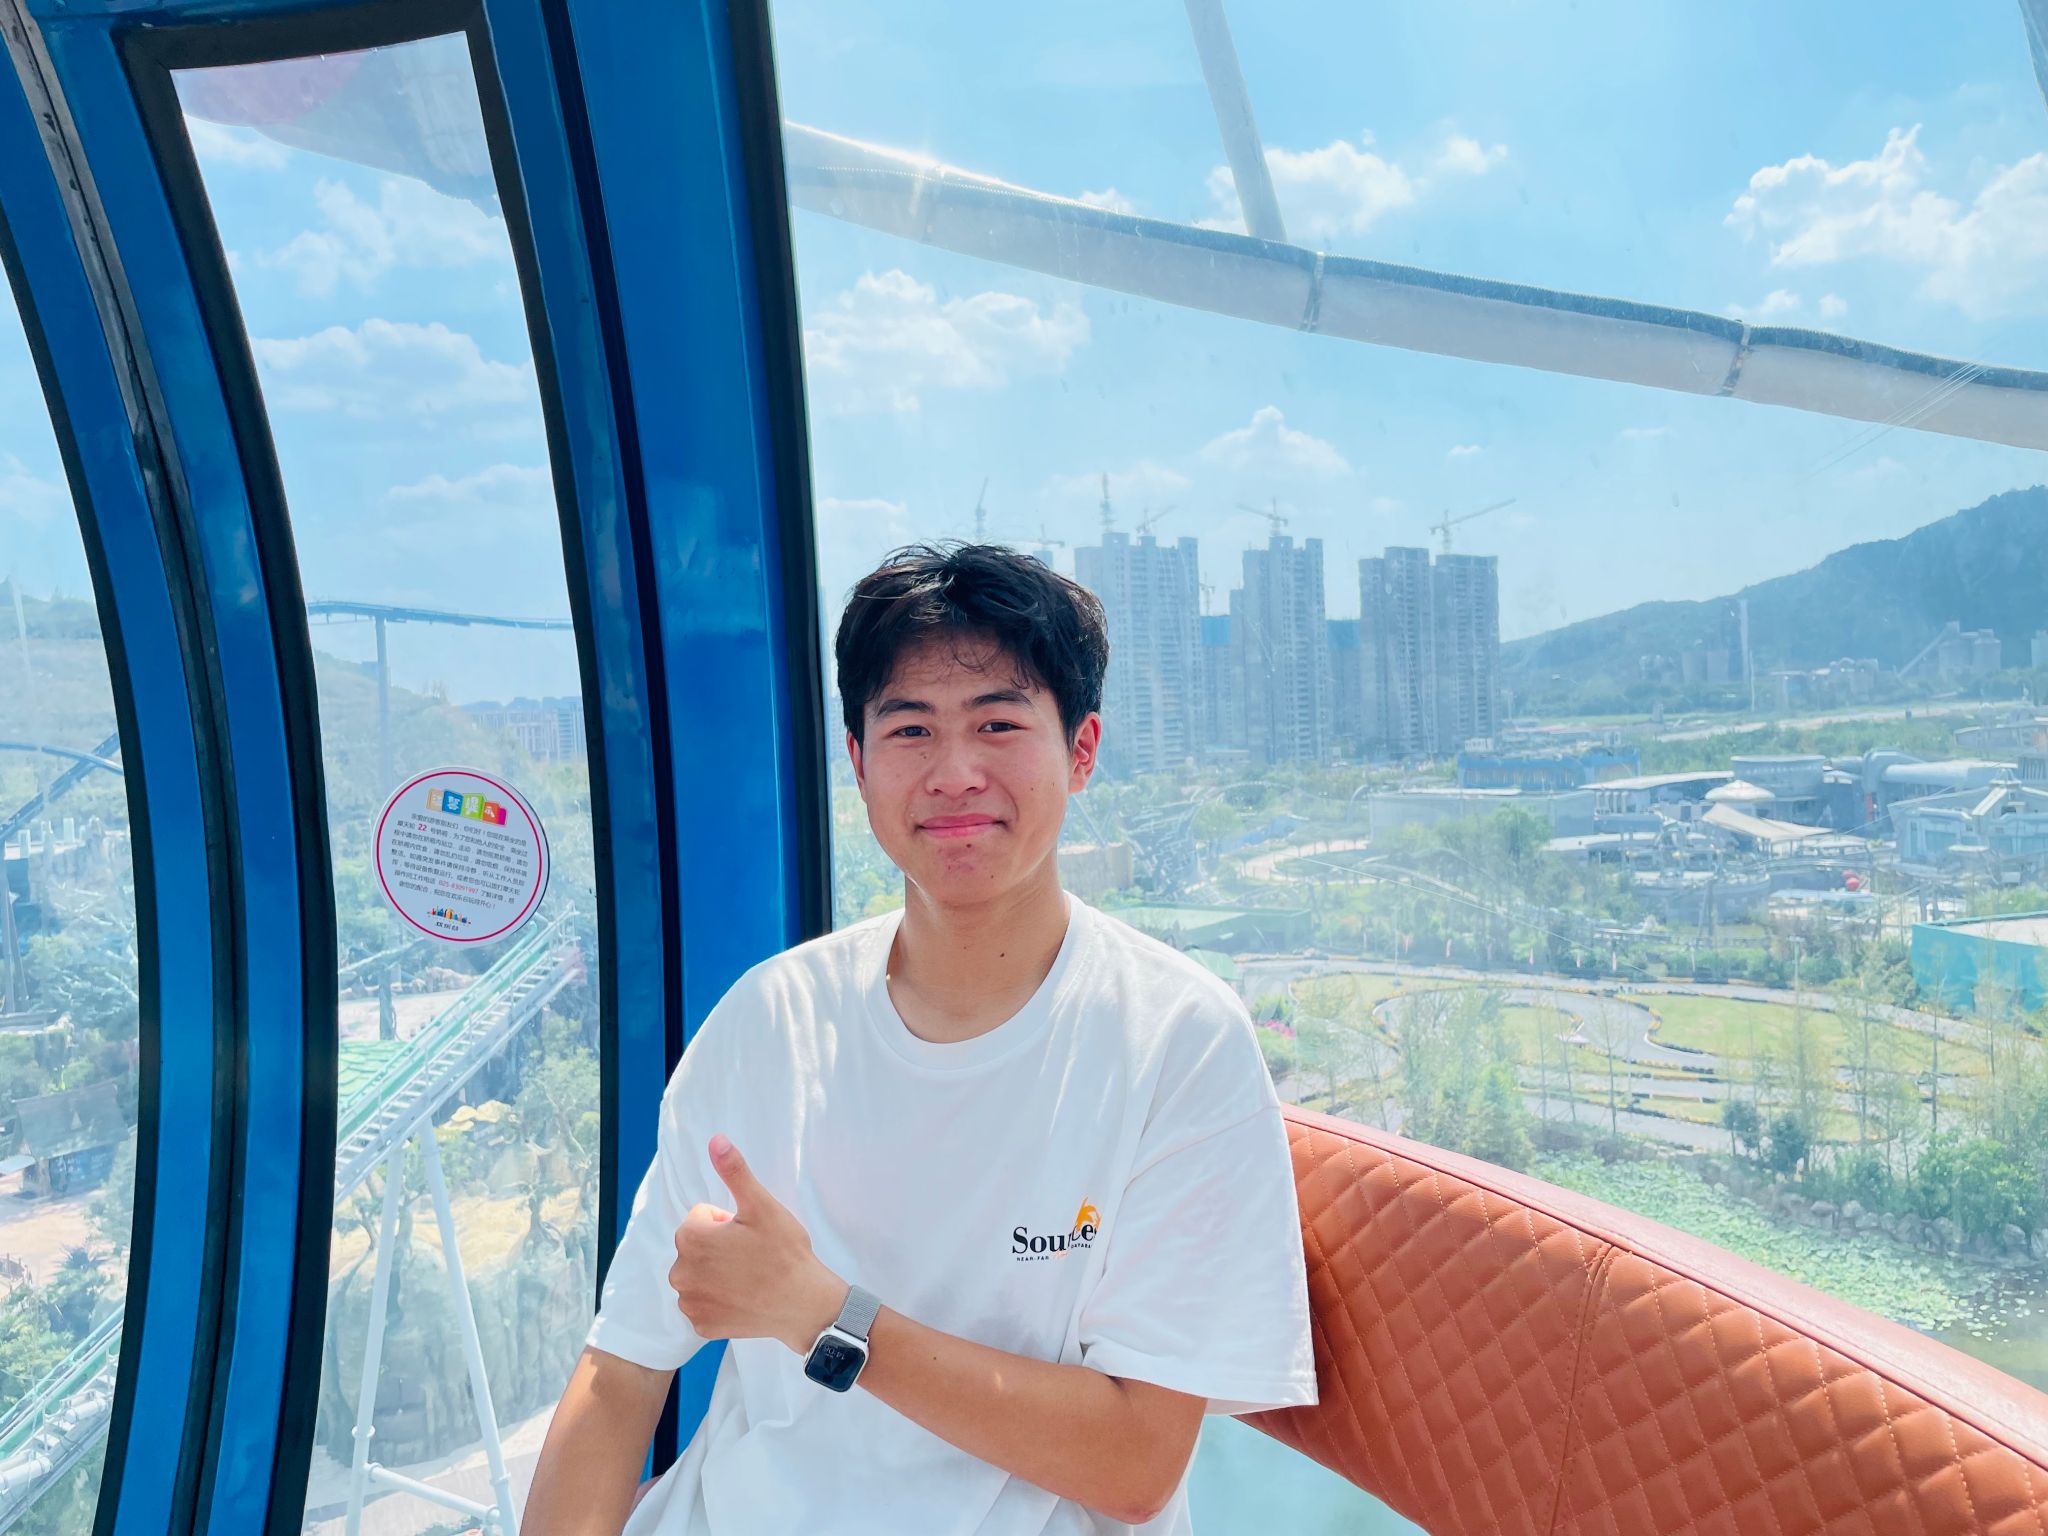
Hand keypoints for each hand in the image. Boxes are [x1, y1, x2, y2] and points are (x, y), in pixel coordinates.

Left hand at [670, 1135, 846, 1353]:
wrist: (804, 1305)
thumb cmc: (785, 1253)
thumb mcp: (762, 1206)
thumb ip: (735, 1172)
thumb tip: (716, 1140)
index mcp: (690, 1238)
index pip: (701, 1216)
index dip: (727, 1222)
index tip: (749, 1234)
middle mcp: (679, 1272)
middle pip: (696, 1246)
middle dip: (718, 1246)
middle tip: (752, 1255)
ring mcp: (689, 1302)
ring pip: (698, 1274)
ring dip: (716, 1272)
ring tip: (749, 1276)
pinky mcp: (700, 1325)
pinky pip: (703, 1303)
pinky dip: (719, 1300)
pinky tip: (743, 1298)